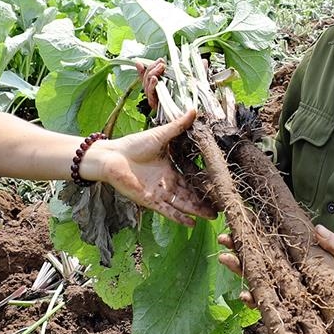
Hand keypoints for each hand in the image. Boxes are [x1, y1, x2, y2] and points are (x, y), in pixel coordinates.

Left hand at [83, 108, 215, 223]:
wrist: (112, 156)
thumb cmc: (134, 144)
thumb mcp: (160, 135)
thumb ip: (178, 127)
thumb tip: (194, 110)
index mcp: (169, 169)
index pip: (189, 180)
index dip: (202, 185)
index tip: (217, 187)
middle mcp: (166, 183)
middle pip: (188, 195)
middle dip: (204, 202)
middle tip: (221, 207)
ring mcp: (158, 192)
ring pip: (181, 204)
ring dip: (196, 210)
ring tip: (213, 216)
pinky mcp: (149, 200)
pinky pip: (167, 211)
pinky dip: (178, 217)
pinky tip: (191, 223)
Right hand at [218, 226, 333, 306]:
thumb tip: (318, 228)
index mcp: (291, 254)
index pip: (267, 240)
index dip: (251, 231)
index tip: (237, 220)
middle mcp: (280, 269)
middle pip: (254, 256)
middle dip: (236, 247)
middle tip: (223, 238)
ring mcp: (278, 288)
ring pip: (253, 276)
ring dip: (237, 268)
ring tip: (226, 259)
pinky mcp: (280, 307)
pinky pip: (262, 302)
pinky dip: (252, 299)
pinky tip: (245, 295)